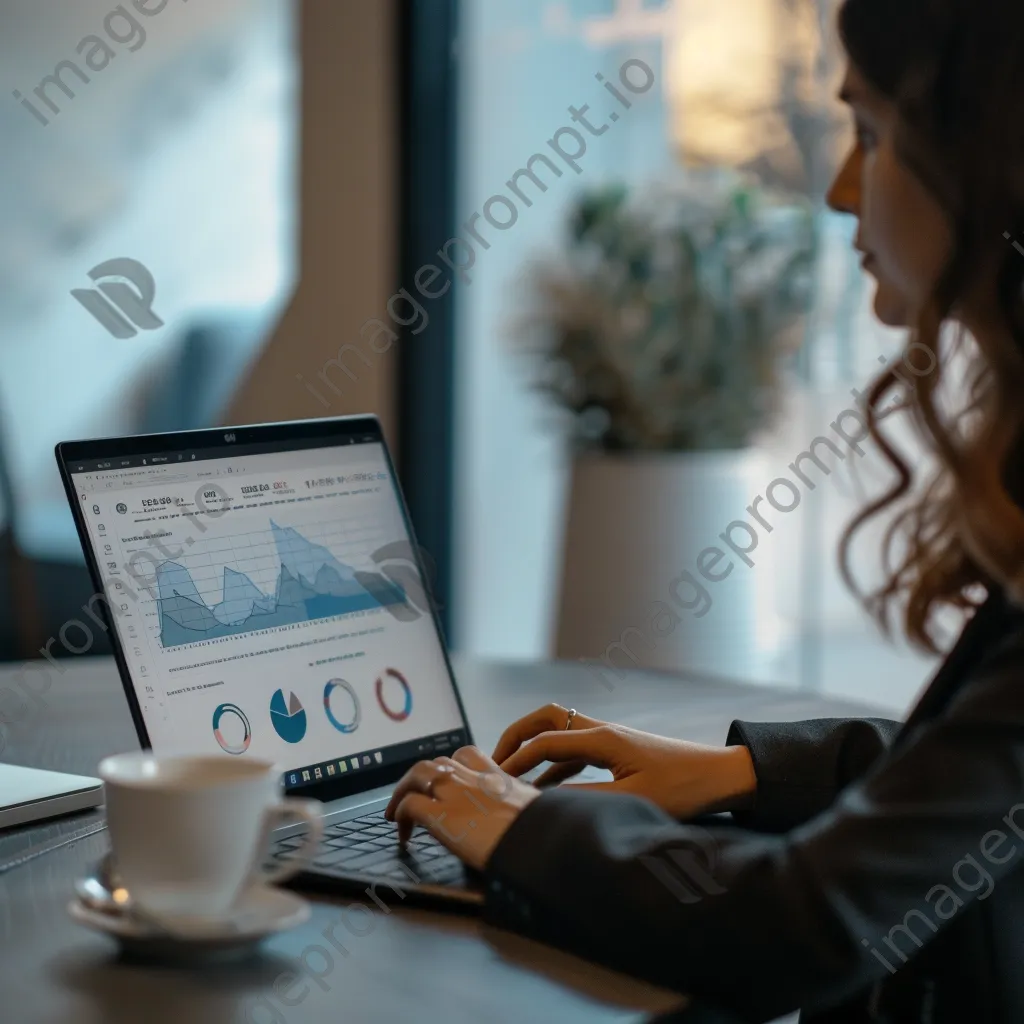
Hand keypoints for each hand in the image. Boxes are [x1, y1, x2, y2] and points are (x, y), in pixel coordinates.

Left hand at [383, 745, 540, 870]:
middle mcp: (473, 778)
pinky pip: (409, 806)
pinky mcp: (442, 815)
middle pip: (436, 763)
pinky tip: (403, 835)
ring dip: (402, 791)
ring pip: (417, 775)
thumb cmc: (545, 831)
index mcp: (497, 776)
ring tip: (396, 812)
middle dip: (419, 778)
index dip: (451, 767)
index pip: (467, 756)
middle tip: (412, 795)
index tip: (446, 784)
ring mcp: (455, 793)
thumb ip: (523, 809)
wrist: (541, 840)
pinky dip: (401, 817)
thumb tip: (525, 823)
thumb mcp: (537, 810)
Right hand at [491, 703, 756, 819]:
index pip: (545, 742)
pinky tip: (546, 787)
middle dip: (516, 736)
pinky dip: (554, 764)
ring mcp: (611, 738)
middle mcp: (603, 731)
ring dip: (534, 749)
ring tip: (511, 775)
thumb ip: (586, 800)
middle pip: (547, 718)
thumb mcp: (633, 800)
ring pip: (560, 732)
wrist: (722, 776)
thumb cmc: (685, 789)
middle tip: (493, 761)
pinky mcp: (619, 750)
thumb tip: (546, 802)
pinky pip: (576, 750)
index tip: (493, 780)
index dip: (516, 760)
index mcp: (603, 739)